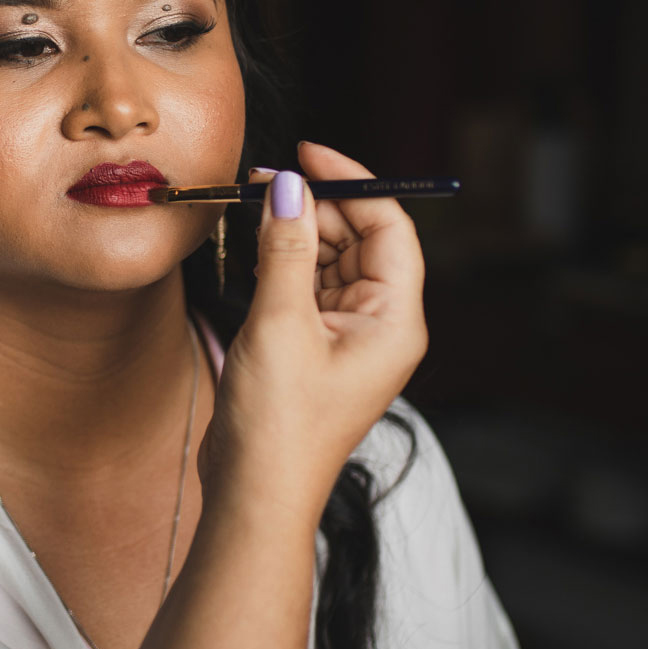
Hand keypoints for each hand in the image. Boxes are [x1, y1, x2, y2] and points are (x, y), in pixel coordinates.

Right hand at [201, 142, 428, 520]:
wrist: (256, 494)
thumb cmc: (278, 425)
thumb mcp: (280, 323)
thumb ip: (287, 248)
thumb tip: (286, 185)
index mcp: (396, 320)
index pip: (389, 226)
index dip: (352, 182)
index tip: (307, 154)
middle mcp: (381, 326)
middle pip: (359, 239)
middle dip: (315, 205)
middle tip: (263, 181)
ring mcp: (349, 338)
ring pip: (331, 260)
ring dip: (295, 233)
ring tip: (252, 210)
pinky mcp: (316, 349)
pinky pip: (308, 288)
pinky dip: (284, 264)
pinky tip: (254, 252)